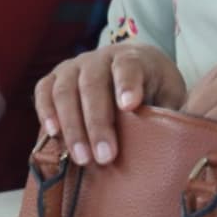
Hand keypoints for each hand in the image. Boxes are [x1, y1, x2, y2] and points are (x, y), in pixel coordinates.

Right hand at [33, 41, 186, 167]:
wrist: (130, 69)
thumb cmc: (153, 90)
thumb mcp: (169, 97)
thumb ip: (168, 113)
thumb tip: (173, 141)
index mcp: (132, 58)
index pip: (128, 66)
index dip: (127, 84)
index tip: (130, 106)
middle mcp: (99, 58)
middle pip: (93, 85)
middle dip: (98, 123)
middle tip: (106, 157)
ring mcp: (73, 66)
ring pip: (65, 91)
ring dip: (72, 126)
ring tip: (82, 158)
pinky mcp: (54, 79)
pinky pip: (43, 92)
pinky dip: (46, 112)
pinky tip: (53, 134)